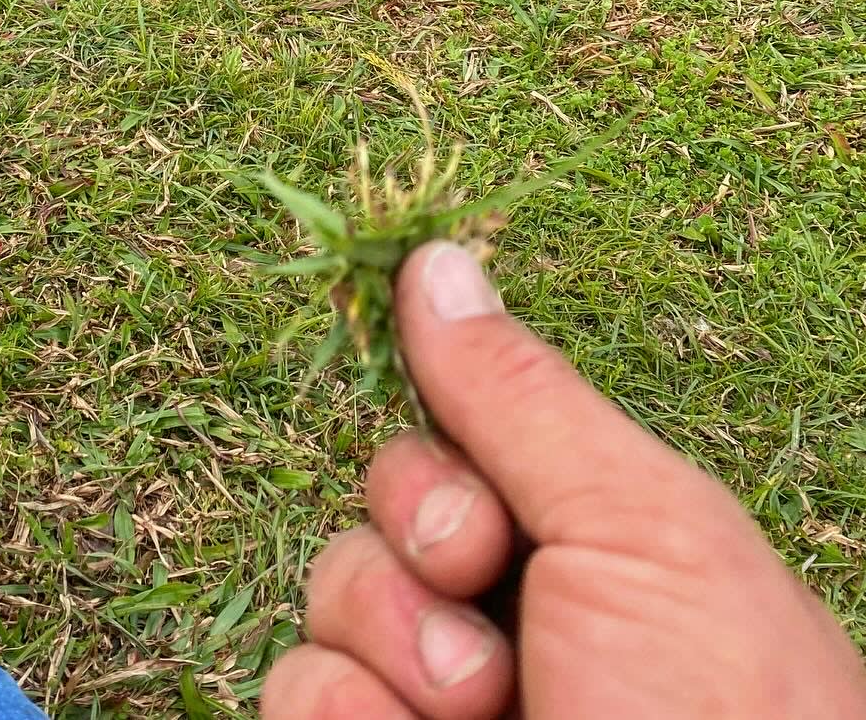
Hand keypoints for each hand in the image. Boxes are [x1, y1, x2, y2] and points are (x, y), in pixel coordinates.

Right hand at [262, 241, 865, 718]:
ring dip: (392, 643)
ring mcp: (435, 707)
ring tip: (483, 716)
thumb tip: (433, 260)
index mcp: (590, 540)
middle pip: (380, 500)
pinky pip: (290, 690)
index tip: (493, 498)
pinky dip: (348, 717)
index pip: (460, 428)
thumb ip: (520, 397)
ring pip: (326, 593)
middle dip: (422, 542)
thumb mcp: (644, 532)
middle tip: (496, 602)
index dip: (449, 444)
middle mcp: (510, 616)